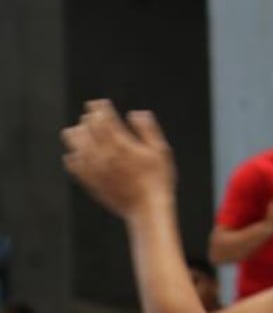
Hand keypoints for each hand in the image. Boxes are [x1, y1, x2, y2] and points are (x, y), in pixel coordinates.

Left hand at [61, 100, 175, 219]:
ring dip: (76, 137)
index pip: (105, 121)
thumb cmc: (157, 179)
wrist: (146, 210)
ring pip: (78, 149)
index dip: (99, 109)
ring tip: (76, 130)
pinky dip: (72, 159)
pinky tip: (71, 155)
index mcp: (122, 145)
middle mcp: (105, 157)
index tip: (97, 102)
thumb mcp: (161, 150)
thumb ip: (147, 129)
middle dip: (88, 120)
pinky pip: (76, 169)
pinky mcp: (92, 185)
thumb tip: (136, 114)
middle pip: (89, 132)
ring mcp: (97, 172)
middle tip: (89, 114)